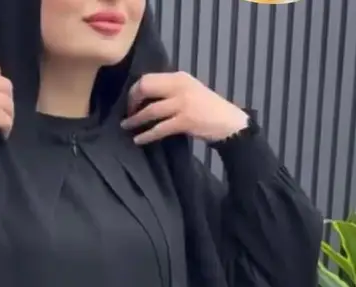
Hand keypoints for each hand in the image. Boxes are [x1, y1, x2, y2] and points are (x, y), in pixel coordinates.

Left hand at [122, 72, 248, 145]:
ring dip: (135, 120)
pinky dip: (146, 135)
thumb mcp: (189, 91)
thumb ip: (170, 90)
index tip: (131, 103)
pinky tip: (138, 139)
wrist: (228, 122)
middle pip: (145, 88)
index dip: (135, 91)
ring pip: (150, 110)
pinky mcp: (185, 121)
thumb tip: (145, 96)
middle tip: (127, 114)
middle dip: (132, 102)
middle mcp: (180, 86)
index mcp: (180, 77)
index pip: (148, 78)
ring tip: (126, 127)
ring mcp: (183, 103)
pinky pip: (159, 128)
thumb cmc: (207, 109)